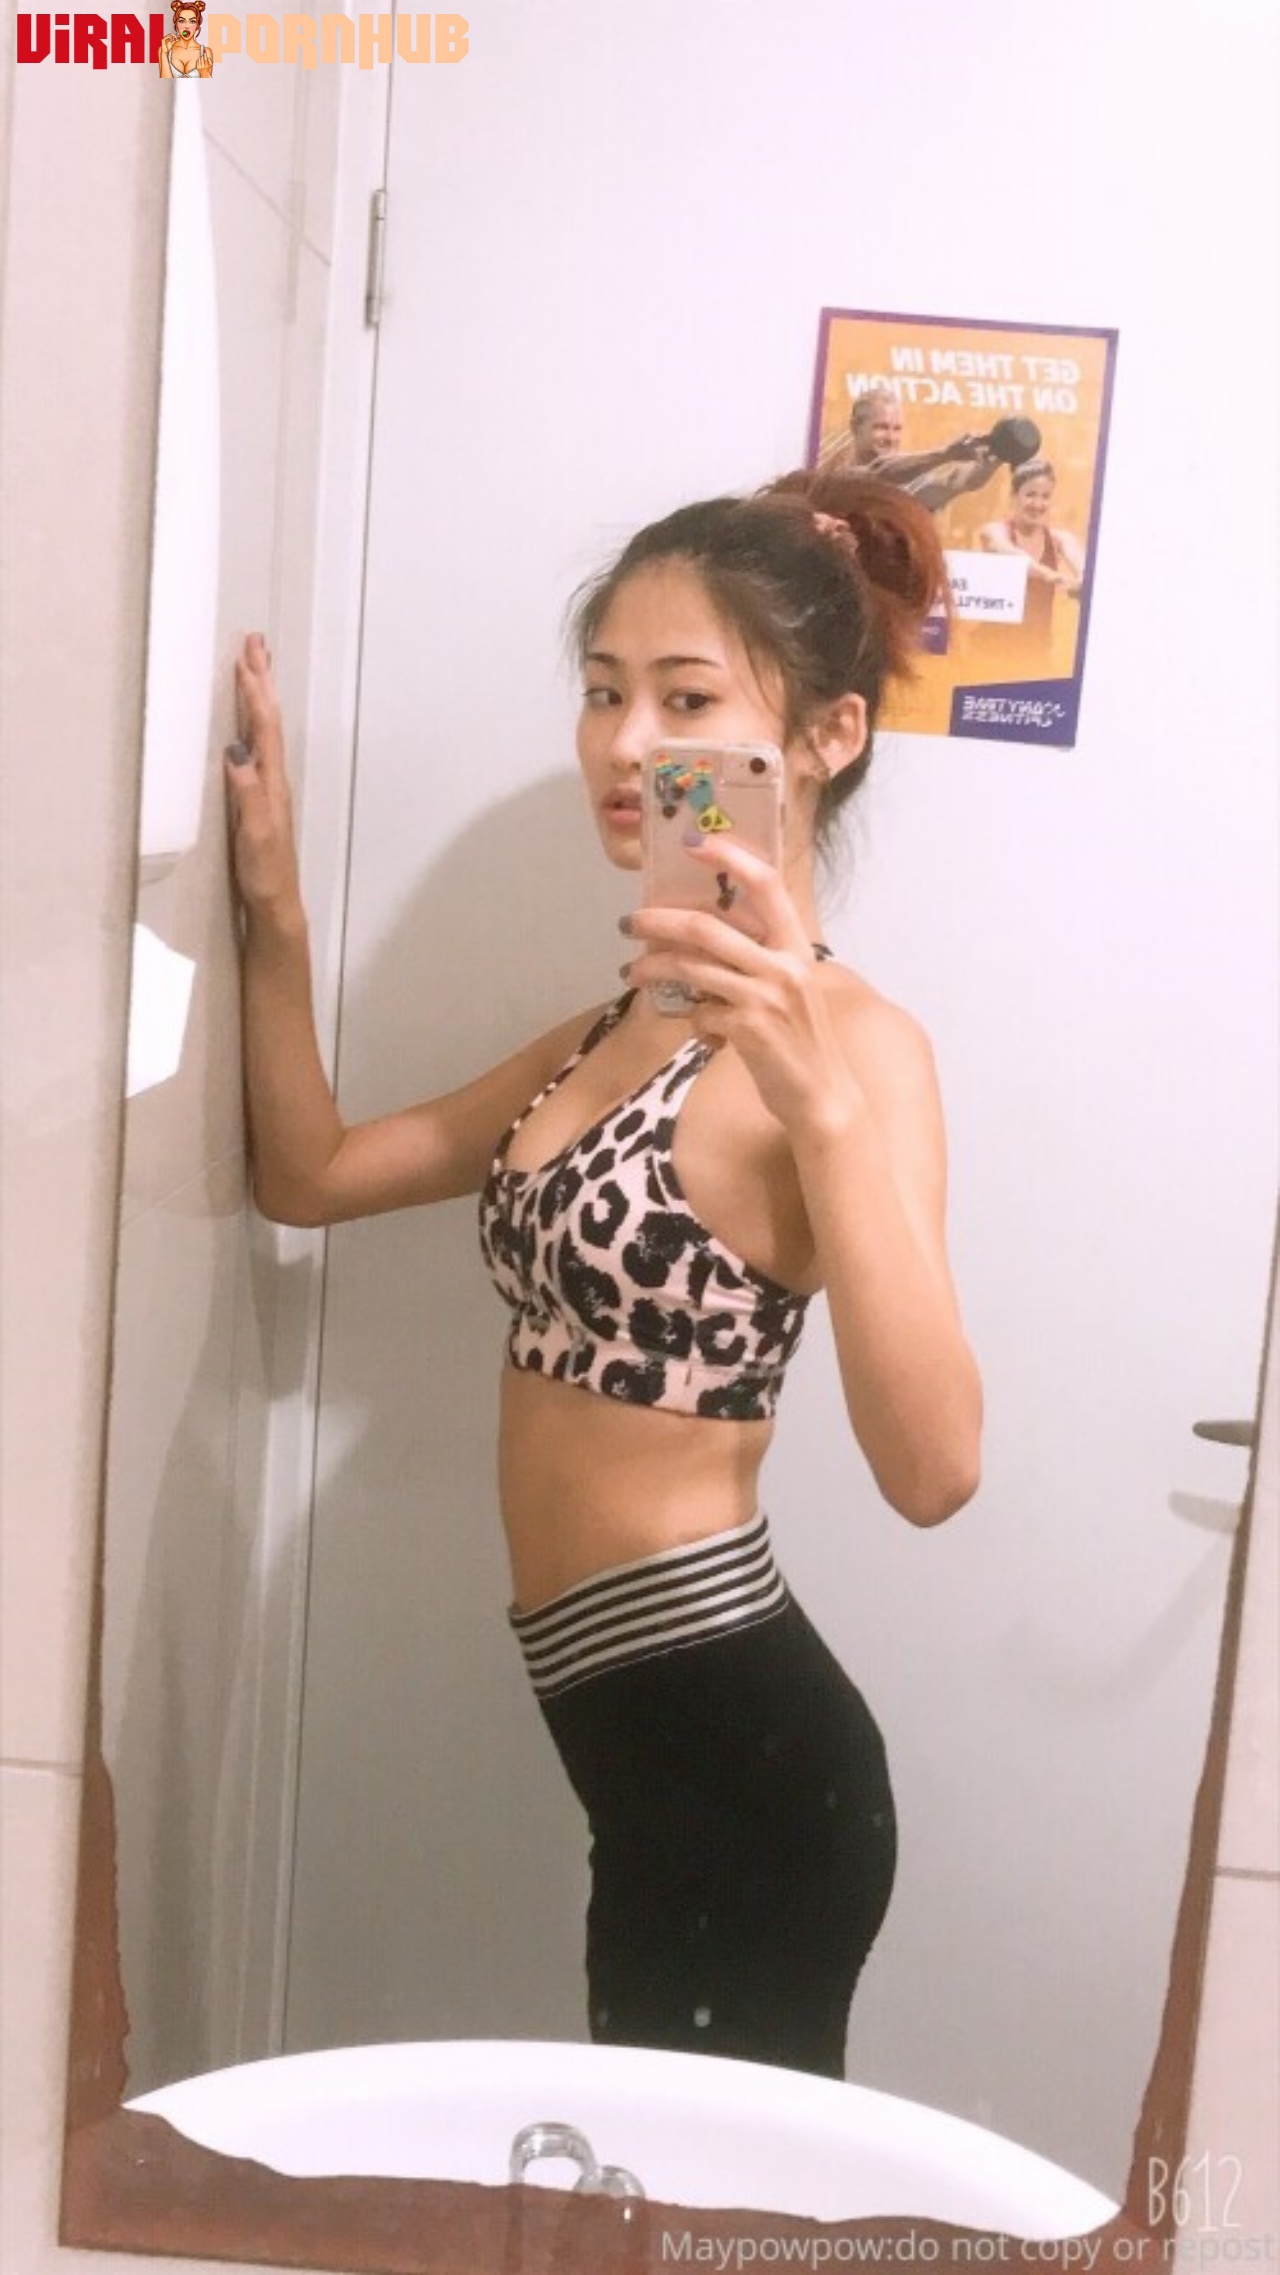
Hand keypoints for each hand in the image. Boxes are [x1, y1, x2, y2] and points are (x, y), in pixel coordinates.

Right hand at [223, 633, 302, 920]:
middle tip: (256, 642)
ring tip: (254, 666)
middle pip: (269, 720)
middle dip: (262, 680)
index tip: (245, 659)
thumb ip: (247, 795)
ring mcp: (268, 787)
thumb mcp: (254, 835)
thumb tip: (236, 752)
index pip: (264, 728)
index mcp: (272, 783)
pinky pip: (258, 746)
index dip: (255, 694)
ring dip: (260, 696)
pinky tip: (247, 720)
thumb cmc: (264, 873)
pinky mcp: (259, 797)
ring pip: (265, 729)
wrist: (276, 902)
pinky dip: (254, 722)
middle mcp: (274, 779)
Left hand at [624, 839, 864, 1137]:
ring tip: (633, 974)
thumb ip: (758, 958)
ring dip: (653, 968)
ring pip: (692, 968)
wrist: (822, 1096)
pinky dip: (692, 1021)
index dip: (729, 857)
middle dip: (659, 921)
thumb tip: (702, 935)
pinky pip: (699, 1014)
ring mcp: (766, 997)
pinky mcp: (749, 1030)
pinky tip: (698, 1031)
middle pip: (707, 926)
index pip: (766, 884)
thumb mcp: (790, 987)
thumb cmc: (801, 1040)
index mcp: (798, 945)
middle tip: (629, 922)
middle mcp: (784, 965)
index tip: (692, 844)